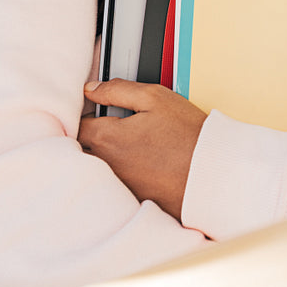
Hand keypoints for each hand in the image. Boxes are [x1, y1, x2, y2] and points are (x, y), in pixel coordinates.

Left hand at [79, 80, 207, 218]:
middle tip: (104, 125)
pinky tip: (137, 164)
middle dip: (86, 136)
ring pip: (95, 167)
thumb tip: (91, 89)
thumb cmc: (187, 136)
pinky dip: (116, 174)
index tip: (93, 109)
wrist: (212, 173)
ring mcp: (118, 184)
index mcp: (107, 138)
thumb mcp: (154, 98)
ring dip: (100, 155)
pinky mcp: (131, 198)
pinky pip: (112, 184)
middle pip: (80, 149)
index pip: (75, 124)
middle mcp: (107, 165)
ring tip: (123, 144)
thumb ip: (117, 89)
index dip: (82, 114)